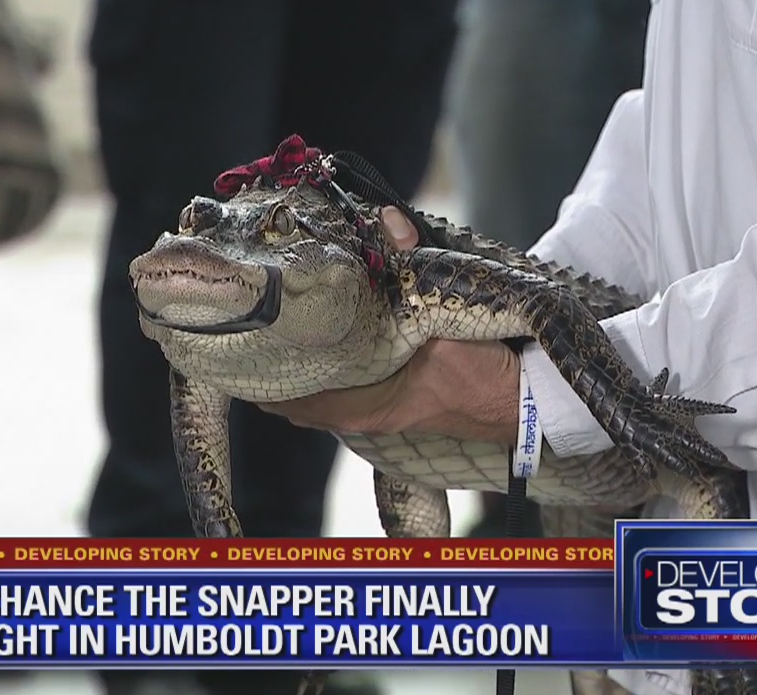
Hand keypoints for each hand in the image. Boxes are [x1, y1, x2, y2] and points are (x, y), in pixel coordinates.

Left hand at [256, 207, 521, 444]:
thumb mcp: (444, 316)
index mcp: (360, 405)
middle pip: (292, 397)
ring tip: (264, 336)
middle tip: (241, 335)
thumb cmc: (481, 373)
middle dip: (269, 367)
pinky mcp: (387, 400)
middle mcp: (358, 414)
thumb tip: (387, 218)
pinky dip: (319, 370)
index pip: (289, 398)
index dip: (258, 375)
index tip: (232, 349)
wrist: (525, 403)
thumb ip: (411, 267)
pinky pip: (337, 389)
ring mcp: (372, 410)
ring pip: (313, 394)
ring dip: (293, 370)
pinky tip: (308, 343)